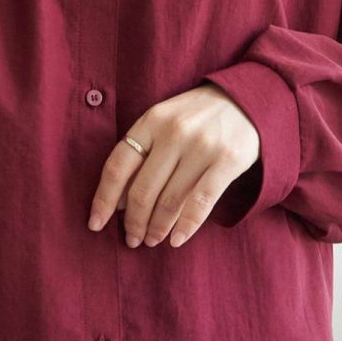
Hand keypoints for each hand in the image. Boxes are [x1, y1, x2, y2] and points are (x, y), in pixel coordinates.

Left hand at [87, 83, 260, 247]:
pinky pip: (201, 202)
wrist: (247, 99)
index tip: (95, 224)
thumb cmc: (196, 117)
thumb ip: (141, 153)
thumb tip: (116, 202)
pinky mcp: (228, 160)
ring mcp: (202, 146)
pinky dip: (186, 226)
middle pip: (142, 189)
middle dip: (133, 222)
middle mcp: (174, 132)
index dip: (103, 199)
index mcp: (151, 120)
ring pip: (170, 200)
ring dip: (157, 228)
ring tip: (152, 241)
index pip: (118, 165)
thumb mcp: (164, 122)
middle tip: (132, 240)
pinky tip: (176, 240)